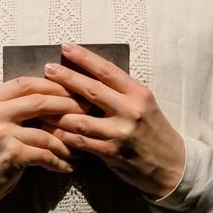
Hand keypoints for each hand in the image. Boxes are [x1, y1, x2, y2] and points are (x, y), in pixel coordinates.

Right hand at [0, 74, 84, 212]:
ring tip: (79, 148)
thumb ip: (12, 107)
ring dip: (67, 142)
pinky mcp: (10, 155)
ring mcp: (1, 134)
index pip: (26, 83)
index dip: (52, 85)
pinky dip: (59, 161)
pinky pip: (44, 155)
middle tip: (86, 112)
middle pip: (40, 101)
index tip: (72, 90)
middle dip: (68, 106)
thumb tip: (51, 97)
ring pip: (46, 132)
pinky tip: (68, 166)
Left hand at [45, 44, 189, 198]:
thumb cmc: (153, 131)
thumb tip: (88, 76)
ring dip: (57, 111)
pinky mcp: (112, 152)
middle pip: (92, 90)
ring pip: (80, 119)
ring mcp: (121, 132)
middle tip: (48, 69)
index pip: (108, 70)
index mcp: (138, 93)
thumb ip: (120, 92)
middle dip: (66, 78)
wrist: (172, 165)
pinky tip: (50, 129)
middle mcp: (130, 110)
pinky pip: (81, 141)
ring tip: (40, 103)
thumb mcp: (144, 104)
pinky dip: (63, 135)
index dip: (85, 57)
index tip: (67, 47)